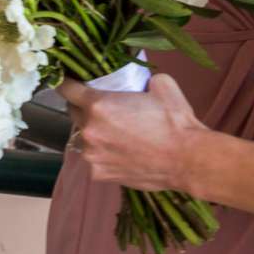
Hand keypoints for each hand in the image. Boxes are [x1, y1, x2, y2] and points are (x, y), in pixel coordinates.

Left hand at [61, 74, 202, 193]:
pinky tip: (123, 154)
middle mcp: (89, 130)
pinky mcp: (100, 174)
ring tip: (117, 136)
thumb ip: (143, 79)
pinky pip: (95, 159)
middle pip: (73, 113)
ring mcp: (92, 155)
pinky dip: (104, 155)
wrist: (187, 159)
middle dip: (84, 109)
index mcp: (98, 105)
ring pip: (83, 139)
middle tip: (106, 110)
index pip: (66, 89)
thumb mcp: (162, 85)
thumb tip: (142, 82)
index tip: (71, 82)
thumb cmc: (175, 121)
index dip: (67, 83)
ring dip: (94, 134)